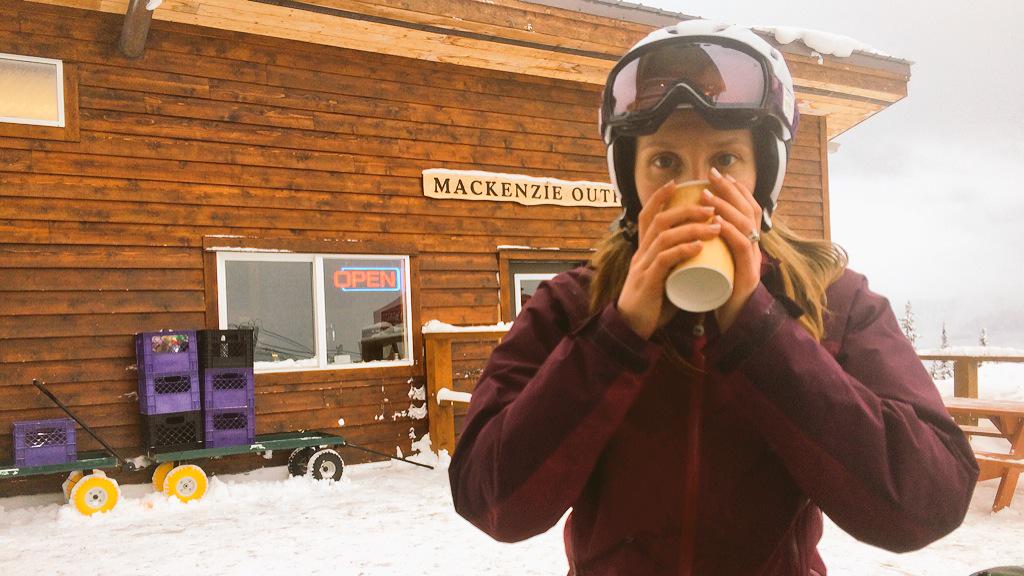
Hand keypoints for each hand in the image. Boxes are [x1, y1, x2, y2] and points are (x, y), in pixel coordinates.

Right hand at [617, 180, 722, 338]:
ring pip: (664, 237)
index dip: (659, 198)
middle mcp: (641, 254)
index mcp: (643, 251)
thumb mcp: (663, 278)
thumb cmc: (651, 304)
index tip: (677, 183)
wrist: (631, 329)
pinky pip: (664, 261)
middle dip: (686, 209)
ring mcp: (643, 267)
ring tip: (714, 227)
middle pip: (659, 221)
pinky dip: (682, 251)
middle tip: (711, 208)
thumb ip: (676, 266)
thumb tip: (701, 255)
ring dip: (692, 228)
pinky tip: (698, 247)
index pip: (647, 216)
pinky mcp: (648, 283)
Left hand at [699, 168, 763, 332]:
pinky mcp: (748, 276)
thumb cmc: (719, 293)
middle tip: (712, 174)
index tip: (718, 176)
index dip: (735, 190)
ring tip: (707, 195)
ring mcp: (753, 261)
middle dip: (729, 189)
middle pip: (748, 211)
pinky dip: (730, 232)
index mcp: (746, 244)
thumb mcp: (716, 263)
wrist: (732, 325)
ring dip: (725, 207)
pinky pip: (742, 248)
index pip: (746, 209)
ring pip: (745, 226)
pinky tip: (719, 223)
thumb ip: (712, 247)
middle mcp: (754, 249)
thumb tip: (695, 227)